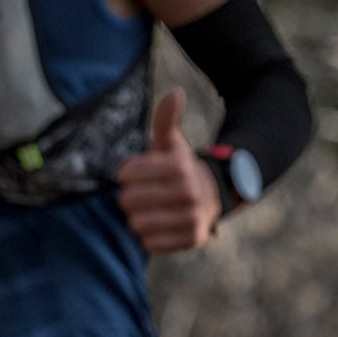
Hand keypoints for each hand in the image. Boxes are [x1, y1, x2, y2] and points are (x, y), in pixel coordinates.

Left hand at [118, 88, 221, 252]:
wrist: (211, 196)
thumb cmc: (179, 169)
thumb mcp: (171, 143)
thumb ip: (166, 119)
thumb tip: (175, 93)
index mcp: (181, 166)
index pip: (126, 175)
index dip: (128, 174)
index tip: (140, 174)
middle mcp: (190, 192)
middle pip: (128, 201)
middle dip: (132, 197)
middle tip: (145, 194)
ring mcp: (193, 218)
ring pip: (137, 224)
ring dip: (139, 218)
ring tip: (152, 211)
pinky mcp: (192, 240)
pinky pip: (150, 243)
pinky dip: (150, 237)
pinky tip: (161, 226)